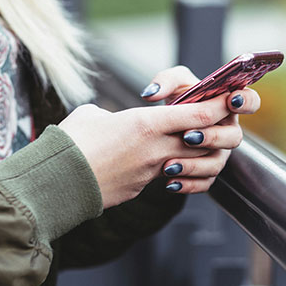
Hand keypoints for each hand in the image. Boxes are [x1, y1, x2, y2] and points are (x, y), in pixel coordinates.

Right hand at [59, 95, 227, 207]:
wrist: (55, 183)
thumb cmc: (70, 142)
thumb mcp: (93, 115)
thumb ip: (115, 115)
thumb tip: (115, 121)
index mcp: (146, 124)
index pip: (198, 115)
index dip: (219, 106)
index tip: (229, 98)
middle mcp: (155, 149)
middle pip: (203, 140)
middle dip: (215, 130)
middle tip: (214, 120)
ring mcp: (150, 172)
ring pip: (190, 161)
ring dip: (195, 153)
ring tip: (188, 143)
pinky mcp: (140, 188)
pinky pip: (167, 177)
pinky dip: (172, 169)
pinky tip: (162, 163)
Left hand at [139, 65, 260, 193]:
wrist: (164, 126)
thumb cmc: (177, 99)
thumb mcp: (172, 83)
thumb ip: (165, 81)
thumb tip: (151, 94)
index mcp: (227, 105)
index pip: (250, 101)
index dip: (246, 101)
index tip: (231, 100)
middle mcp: (227, 130)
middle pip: (234, 137)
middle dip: (212, 137)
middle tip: (188, 136)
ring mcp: (219, 153)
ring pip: (217, 163)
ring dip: (195, 165)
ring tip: (170, 164)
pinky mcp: (207, 172)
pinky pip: (204, 183)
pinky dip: (187, 184)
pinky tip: (170, 182)